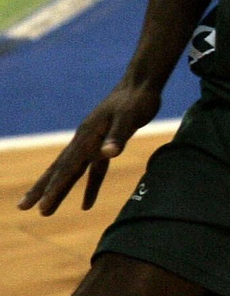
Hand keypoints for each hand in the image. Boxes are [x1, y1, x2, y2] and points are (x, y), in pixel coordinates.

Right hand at [19, 82, 160, 214]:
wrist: (140, 84)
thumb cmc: (135, 100)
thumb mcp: (130, 118)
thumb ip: (118, 136)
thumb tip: (108, 154)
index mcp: (87, 137)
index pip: (67, 167)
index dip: (55, 188)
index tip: (42, 206)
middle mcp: (84, 141)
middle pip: (60, 170)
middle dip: (43, 190)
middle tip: (23, 208)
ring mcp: (93, 143)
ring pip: (72, 172)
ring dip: (60, 191)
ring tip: (45, 211)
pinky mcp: (105, 144)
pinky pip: (94, 170)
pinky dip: (91, 186)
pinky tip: (87, 204)